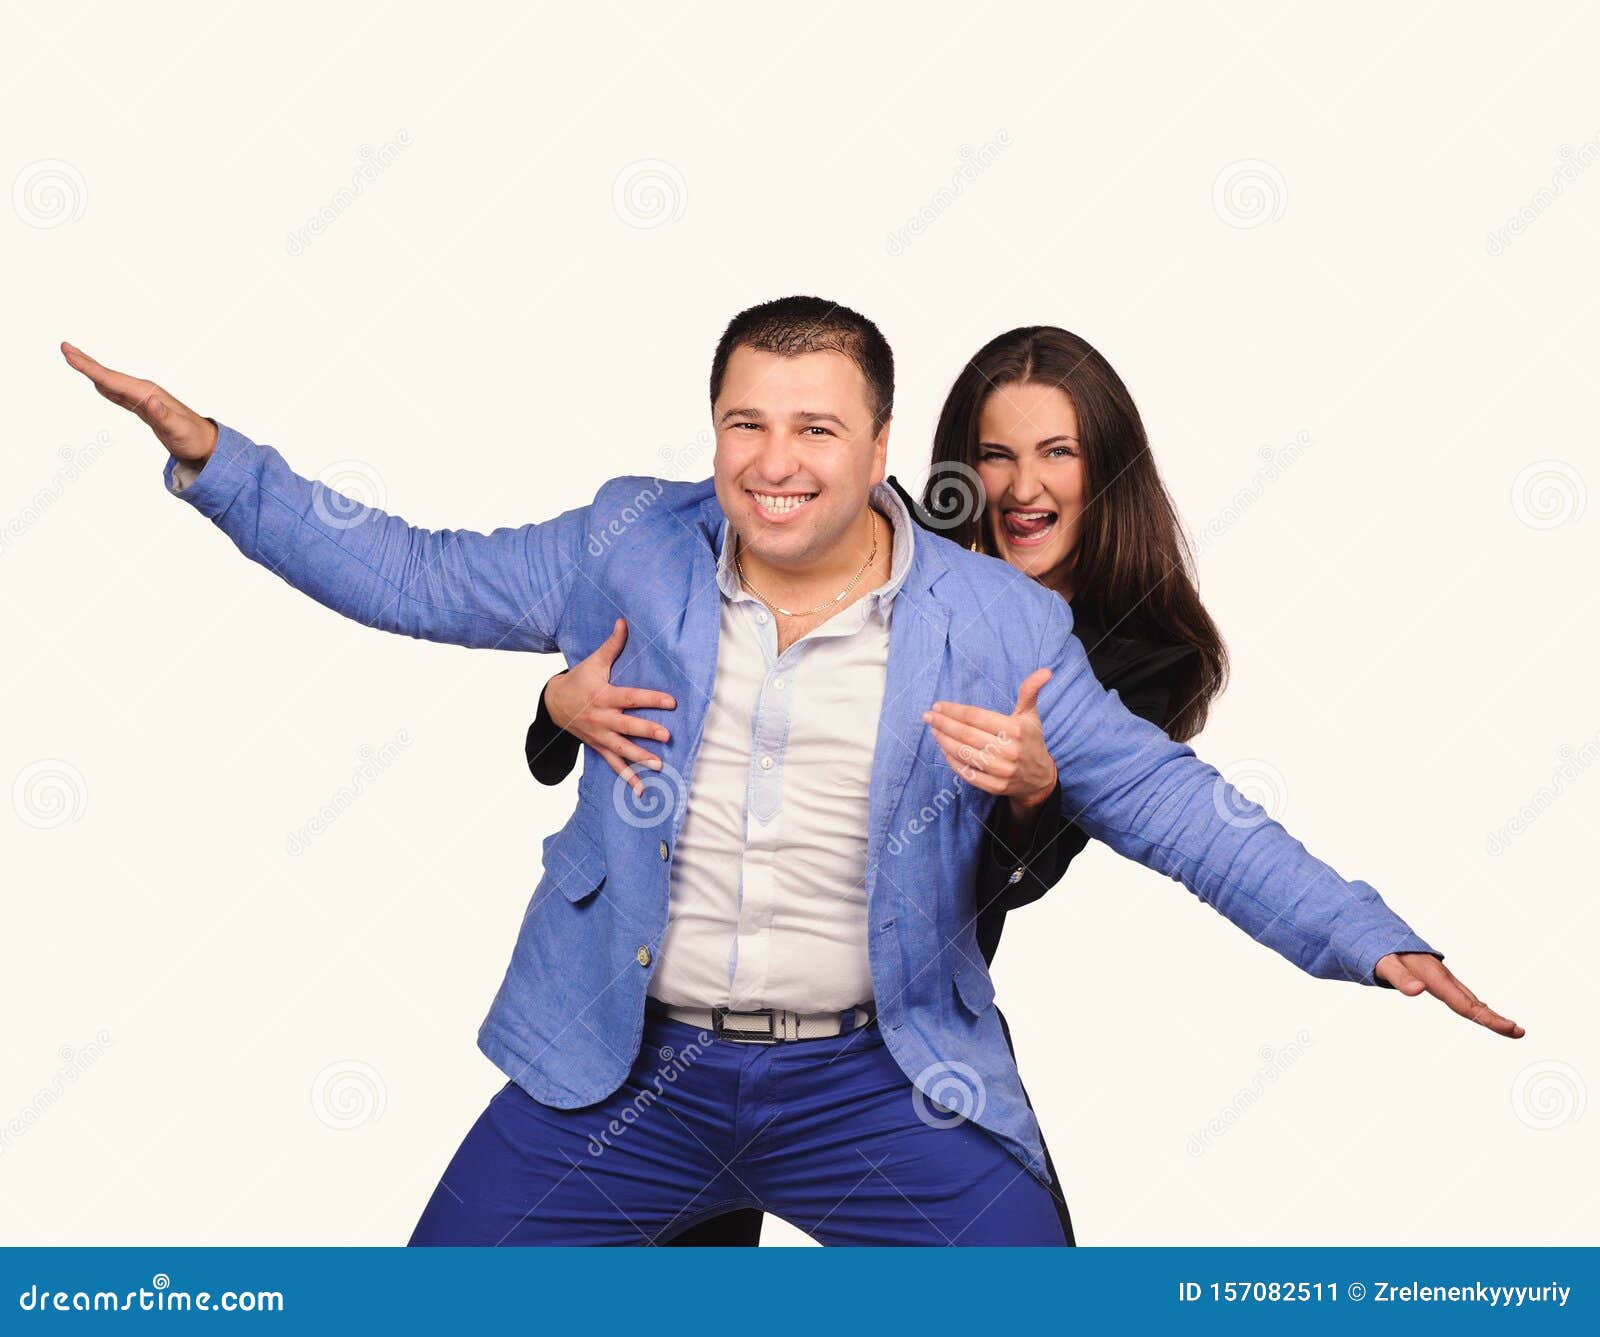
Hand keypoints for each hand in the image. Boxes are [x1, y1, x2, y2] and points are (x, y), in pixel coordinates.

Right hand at [60, 342, 216, 464]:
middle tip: (64, 347)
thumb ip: (163, 415)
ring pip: (112, 382)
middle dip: (86, 362)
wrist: (205, 443)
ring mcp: (144, 398)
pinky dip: (105, 386)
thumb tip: (151, 401)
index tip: (70, 355)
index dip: (90, 368)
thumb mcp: (178, 430)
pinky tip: (98, 383)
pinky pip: (119, 393)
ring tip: (74, 358)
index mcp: (147, 393)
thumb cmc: (193, 438)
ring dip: (92, 371)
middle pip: (110, 374)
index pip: (113, 379)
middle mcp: (144, 391)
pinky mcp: (144, 407)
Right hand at [547, 618, 675, 796]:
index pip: (630, 697)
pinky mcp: (599, 747)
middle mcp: (602, 718)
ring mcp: (600, 736)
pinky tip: (642, 791)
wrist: (554, 703)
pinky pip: (614, 765)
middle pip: (626, 726)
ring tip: (659, 766)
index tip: (670, 701)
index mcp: (603, 696)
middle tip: (666, 736)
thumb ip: (612, 645)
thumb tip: (624, 621)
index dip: (650, 699)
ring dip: (640, 758)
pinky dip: (628, 778)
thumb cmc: (579, 680)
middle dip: (646, 732)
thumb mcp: (593, 661)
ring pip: (621, 749)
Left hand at [923, 668, 1057, 817]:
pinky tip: (943, 750)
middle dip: (943, 723)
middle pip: (966, 734)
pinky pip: (967, 773)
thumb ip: (1030, 692)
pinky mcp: (996, 786)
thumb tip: (1046, 671)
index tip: (938, 706)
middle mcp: (1009, 751)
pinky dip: (953, 761)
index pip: (976, 717)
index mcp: (1016, 730)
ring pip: (964, 753)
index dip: (954, 710)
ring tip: (933, 730)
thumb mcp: (1030, 715)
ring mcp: (1002, 770)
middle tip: (928, 716)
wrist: (1040, 778)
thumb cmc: (1030, 740)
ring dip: (944, 741)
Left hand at [1374, 952, 1524, 1036]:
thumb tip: (1418, 991)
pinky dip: (1475, 1004)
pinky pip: (1460, 993)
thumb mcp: (1384, 964)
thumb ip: (1400, 977)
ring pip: (1468, 997)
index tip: (1510, 1028)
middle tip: (1518, 1033)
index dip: (1486, 1017)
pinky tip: (1482, 1010)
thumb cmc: (1379, 949)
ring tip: (1510, 1028)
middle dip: (1494, 1019)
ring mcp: (1441, 976)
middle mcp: (1442, 976)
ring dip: (1488, 1013)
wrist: (1377, 929)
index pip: (1463, 1003)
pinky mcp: (1436, 977)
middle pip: (1472, 1002)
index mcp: (1433, 977)